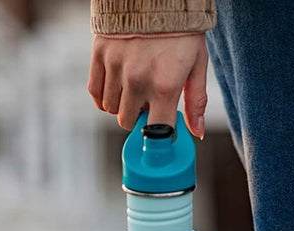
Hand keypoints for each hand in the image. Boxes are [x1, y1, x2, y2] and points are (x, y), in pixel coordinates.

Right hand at [88, 34, 207, 137]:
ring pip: (110, 109)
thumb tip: (197, 133)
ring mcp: (115, 67)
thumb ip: (196, 101)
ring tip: (134, 88)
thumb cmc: (182, 31)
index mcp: (164, 86)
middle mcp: (137, 80)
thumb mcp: (197, 65)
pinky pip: (95, 92)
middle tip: (148, 101)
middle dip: (137, 117)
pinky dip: (104, 97)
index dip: (159, 136)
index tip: (162, 132)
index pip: (156, 131)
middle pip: (127, 122)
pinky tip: (116, 88)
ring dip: (121, 105)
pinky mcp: (100, 55)